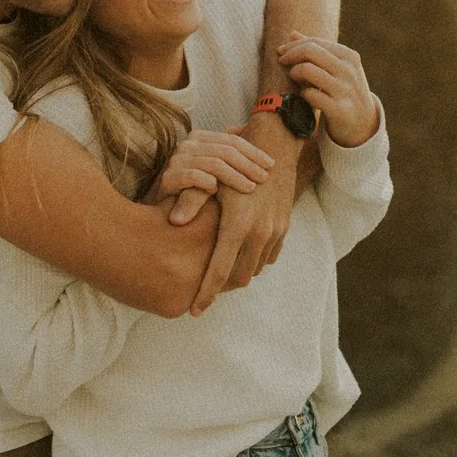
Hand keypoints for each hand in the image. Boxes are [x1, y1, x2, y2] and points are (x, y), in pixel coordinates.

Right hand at [153, 129, 274, 220]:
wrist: (162, 208)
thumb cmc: (193, 187)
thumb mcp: (213, 166)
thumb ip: (228, 150)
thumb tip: (248, 129)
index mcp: (199, 138)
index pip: (232, 140)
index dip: (254, 151)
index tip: (272, 165)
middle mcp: (187, 145)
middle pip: (225, 150)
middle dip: (248, 164)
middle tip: (265, 178)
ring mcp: (176, 160)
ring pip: (213, 163)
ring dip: (235, 176)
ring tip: (250, 188)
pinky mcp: (167, 178)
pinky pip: (192, 176)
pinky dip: (207, 182)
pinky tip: (218, 192)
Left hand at [185, 112, 302, 313]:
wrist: (276, 146)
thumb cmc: (235, 160)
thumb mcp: (211, 178)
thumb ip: (191, 200)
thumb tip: (173, 222)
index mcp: (238, 226)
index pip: (220, 272)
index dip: (206, 295)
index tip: (194, 310)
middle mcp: (260, 233)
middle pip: (239, 278)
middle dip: (221, 287)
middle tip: (201, 288)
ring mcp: (275, 232)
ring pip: (255, 269)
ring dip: (238, 273)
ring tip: (218, 271)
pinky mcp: (284, 227)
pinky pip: (268, 256)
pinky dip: (253, 260)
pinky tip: (238, 253)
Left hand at [276, 33, 379, 146]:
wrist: (362, 123)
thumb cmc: (343, 89)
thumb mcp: (337, 67)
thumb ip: (316, 50)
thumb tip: (292, 34)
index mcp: (349, 56)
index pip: (314, 42)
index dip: (293, 45)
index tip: (280, 51)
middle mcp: (348, 70)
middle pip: (309, 51)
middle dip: (290, 55)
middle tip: (282, 62)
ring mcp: (345, 90)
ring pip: (307, 70)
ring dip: (294, 73)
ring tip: (294, 79)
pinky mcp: (339, 109)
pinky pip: (310, 95)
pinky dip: (302, 94)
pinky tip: (303, 96)